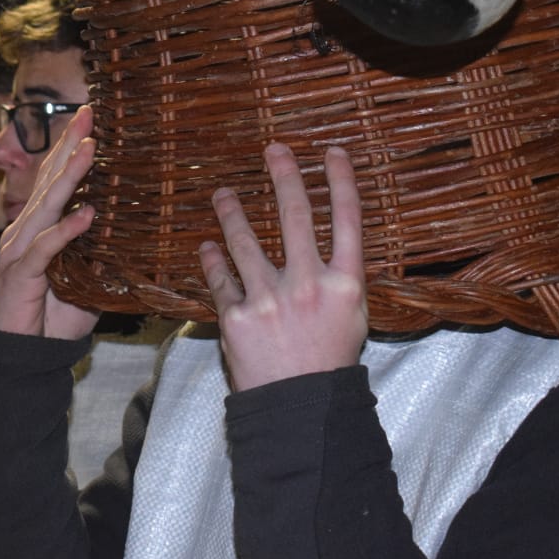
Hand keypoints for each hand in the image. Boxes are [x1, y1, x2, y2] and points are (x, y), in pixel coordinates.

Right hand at [0, 106, 101, 339]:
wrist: (17, 357)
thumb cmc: (47, 319)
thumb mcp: (83, 284)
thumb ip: (101, 260)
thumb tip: (135, 244)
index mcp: (37, 227)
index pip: (53, 180)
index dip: (68, 148)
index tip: (89, 120)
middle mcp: (24, 230)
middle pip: (48, 180)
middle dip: (68, 145)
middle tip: (88, 115)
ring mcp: (19, 250)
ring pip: (46, 205)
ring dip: (69, 176)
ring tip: (90, 150)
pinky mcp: (20, 275)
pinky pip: (45, 248)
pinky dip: (65, 231)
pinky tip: (86, 216)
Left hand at [199, 143, 367, 391]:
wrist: (299, 409)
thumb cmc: (328, 363)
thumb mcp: (351, 319)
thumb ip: (339, 280)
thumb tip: (331, 242)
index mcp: (344, 285)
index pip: (347, 221)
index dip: (341, 182)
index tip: (332, 152)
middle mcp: (308, 285)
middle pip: (296, 216)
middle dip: (285, 177)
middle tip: (274, 149)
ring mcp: (269, 299)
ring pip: (246, 241)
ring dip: (232, 212)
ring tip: (222, 194)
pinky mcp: (236, 317)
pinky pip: (220, 279)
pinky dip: (212, 261)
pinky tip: (207, 247)